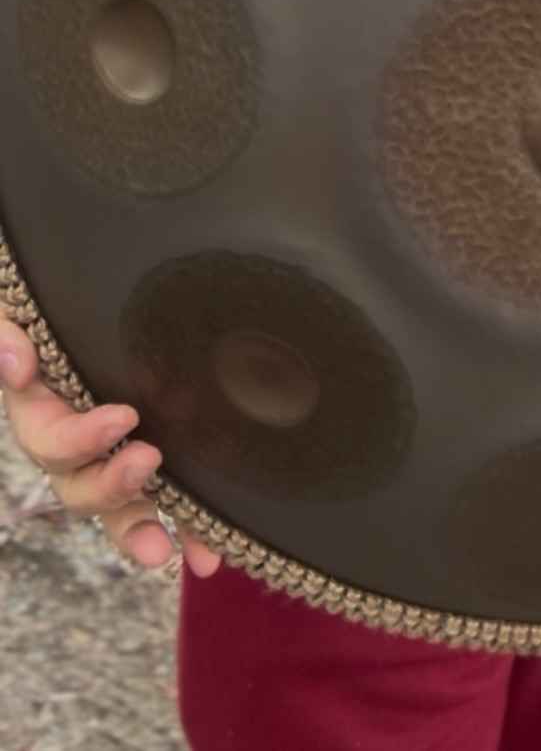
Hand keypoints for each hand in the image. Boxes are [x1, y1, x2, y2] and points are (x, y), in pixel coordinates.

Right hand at [0, 316, 220, 574]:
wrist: (93, 295)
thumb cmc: (51, 301)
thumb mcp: (13, 308)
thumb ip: (5, 332)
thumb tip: (17, 364)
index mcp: (40, 409)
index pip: (51, 440)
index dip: (81, 439)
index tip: (124, 418)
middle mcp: (72, 444)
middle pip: (79, 487)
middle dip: (112, 488)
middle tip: (149, 462)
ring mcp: (109, 456)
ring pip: (118, 508)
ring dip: (140, 530)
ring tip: (167, 552)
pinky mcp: (148, 457)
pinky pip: (162, 501)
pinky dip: (184, 531)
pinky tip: (207, 558)